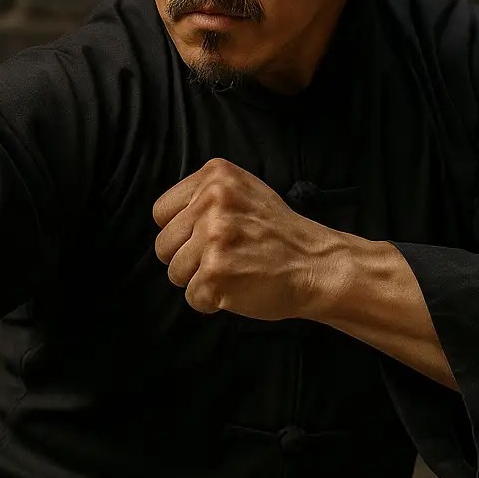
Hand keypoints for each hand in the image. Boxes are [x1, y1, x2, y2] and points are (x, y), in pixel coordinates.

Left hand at [152, 158, 342, 318]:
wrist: (317, 264)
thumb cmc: (279, 234)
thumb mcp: (244, 191)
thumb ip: (206, 196)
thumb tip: (169, 219)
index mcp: (216, 176)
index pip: (161, 212)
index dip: (180, 232)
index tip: (203, 238)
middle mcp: (212, 202)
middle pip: (163, 245)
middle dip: (187, 259)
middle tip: (223, 259)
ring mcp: (214, 237)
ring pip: (175, 273)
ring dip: (200, 280)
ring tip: (233, 271)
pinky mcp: (217, 272)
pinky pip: (192, 297)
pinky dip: (212, 301)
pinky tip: (238, 287)